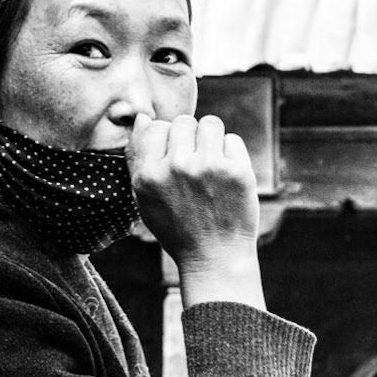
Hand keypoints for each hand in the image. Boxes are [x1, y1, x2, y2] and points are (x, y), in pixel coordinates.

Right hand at [128, 112, 265, 310]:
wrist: (214, 258)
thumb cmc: (178, 227)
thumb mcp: (146, 200)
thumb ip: (139, 159)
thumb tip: (143, 117)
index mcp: (148, 176)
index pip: (155, 127)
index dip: (167, 141)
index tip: (175, 161)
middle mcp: (176, 167)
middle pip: (183, 122)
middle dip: (190, 138)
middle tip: (195, 165)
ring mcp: (208, 167)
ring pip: (210, 123)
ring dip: (211, 140)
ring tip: (211, 166)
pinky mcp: (237, 171)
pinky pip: (232, 140)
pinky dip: (231, 155)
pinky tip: (226, 178)